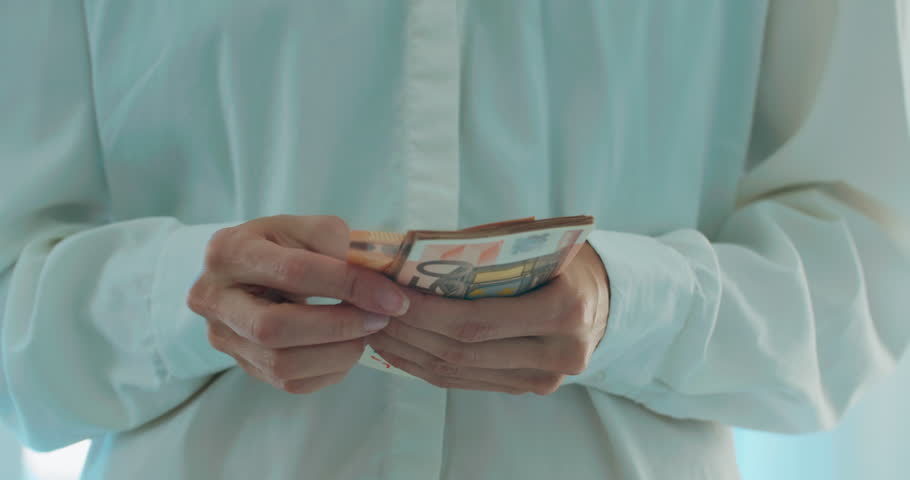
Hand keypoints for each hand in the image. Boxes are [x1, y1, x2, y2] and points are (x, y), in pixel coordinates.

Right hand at [187, 215, 410, 393]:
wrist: (249, 269)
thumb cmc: (283, 244)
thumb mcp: (308, 228)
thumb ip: (340, 246)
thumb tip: (379, 282)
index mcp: (229, 252)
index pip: (293, 272)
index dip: (348, 285)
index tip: (392, 297)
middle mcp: (213, 299)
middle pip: (275, 328)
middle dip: (338, 326)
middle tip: (380, 319)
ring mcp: (223, 338)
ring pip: (281, 364)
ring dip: (337, 353)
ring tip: (367, 332)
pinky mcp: (242, 365)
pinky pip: (289, 382)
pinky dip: (329, 370)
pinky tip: (347, 348)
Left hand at [367, 243, 609, 394]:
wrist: (602, 299)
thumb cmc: (561, 260)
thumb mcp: (534, 246)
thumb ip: (483, 254)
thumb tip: (411, 259)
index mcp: (564, 310)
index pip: (478, 321)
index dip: (426, 312)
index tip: (388, 295)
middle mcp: (558, 353)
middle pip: (463, 351)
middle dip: (409, 331)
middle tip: (371, 310)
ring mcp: (544, 379)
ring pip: (458, 372)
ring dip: (409, 352)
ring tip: (375, 327)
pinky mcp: (528, 389)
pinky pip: (465, 382)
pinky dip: (425, 366)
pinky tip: (398, 348)